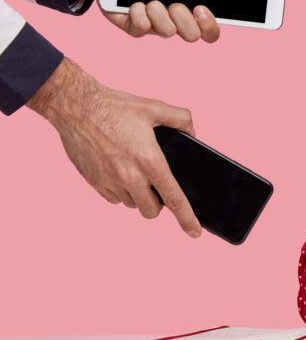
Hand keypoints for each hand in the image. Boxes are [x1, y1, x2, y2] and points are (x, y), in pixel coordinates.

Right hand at [27, 59, 201, 236]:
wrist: (76, 107)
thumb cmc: (116, 106)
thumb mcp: (155, 107)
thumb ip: (181, 118)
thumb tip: (192, 132)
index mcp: (150, 161)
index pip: (174, 199)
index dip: (187, 219)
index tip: (195, 233)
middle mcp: (130, 176)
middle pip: (151, 210)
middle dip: (158, 204)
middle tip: (157, 187)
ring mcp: (110, 182)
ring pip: (132, 204)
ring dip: (138, 196)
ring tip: (136, 173)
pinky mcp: (94, 182)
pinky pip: (113, 198)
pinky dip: (120, 192)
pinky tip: (120, 172)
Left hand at [67, 0, 220, 42]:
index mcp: (189, 10)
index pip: (209, 32)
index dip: (209, 26)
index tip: (200, 8)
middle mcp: (174, 21)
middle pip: (192, 35)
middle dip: (185, 21)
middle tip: (175, 5)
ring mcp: (154, 25)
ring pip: (167, 32)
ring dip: (160, 15)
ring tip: (151, 2)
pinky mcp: (132, 25)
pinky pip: (141, 29)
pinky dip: (139, 15)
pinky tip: (135, 3)